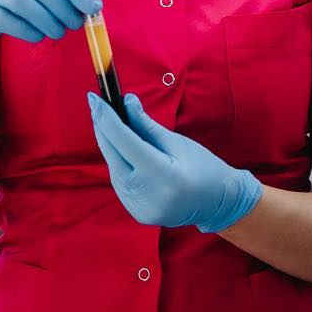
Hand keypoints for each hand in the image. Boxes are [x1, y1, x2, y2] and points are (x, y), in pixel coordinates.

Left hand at [88, 92, 262, 232]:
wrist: (217, 203)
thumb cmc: (204, 167)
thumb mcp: (178, 142)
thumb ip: (147, 125)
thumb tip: (125, 102)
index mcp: (164, 176)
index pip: (125, 142)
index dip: (107, 118)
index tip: (94, 98)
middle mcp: (148, 196)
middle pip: (113, 155)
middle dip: (102, 128)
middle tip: (98, 105)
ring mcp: (141, 208)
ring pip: (113, 168)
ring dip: (110, 145)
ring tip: (111, 124)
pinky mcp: (137, 213)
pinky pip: (119, 181)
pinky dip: (118, 162)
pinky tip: (122, 149)